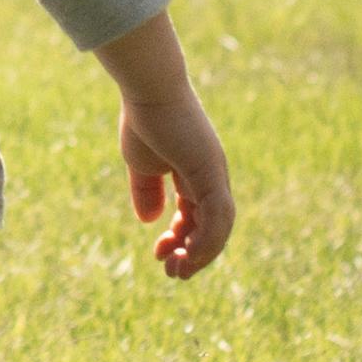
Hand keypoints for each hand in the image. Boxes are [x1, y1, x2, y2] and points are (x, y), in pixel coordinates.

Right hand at [121, 88, 234, 278]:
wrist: (149, 89)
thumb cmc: (144, 118)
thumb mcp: (141, 164)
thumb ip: (146, 191)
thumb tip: (150, 220)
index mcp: (197, 174)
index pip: (198, 217)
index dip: (181, 240)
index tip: (158, 254)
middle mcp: (212, 177)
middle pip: (214, 227)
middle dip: (194, 254)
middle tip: (172, 272)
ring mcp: (215, 175)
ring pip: (220, 227)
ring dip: (202, 254)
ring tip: (178, 270)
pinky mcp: (211, 173)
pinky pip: (218, 216)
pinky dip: (207, 240)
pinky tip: (188, 253)